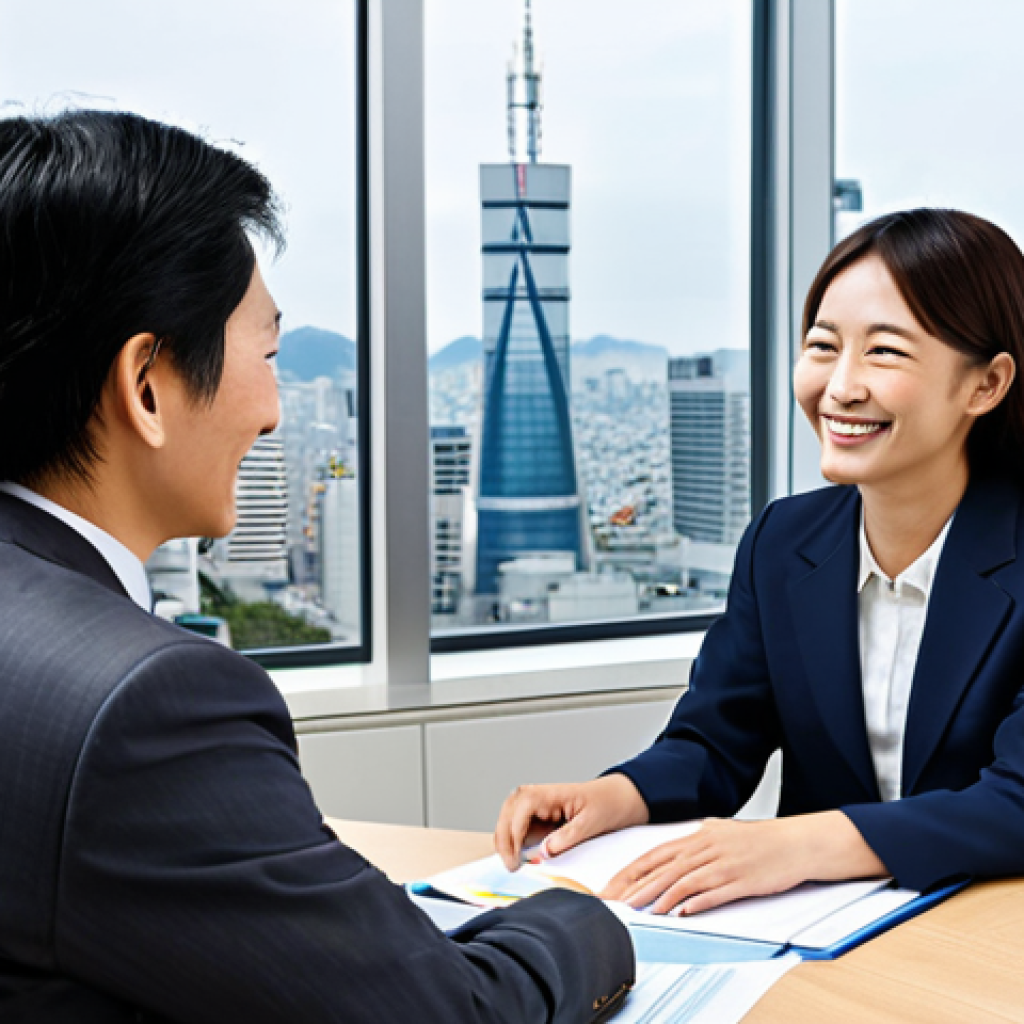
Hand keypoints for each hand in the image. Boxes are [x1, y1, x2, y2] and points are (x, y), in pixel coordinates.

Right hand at [494, 774, 648, 871]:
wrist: (617, 798)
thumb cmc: (606, 804)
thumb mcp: (591, 822)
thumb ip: (567, 837)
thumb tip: (543, 852)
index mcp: (548, 793)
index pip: (520, 811)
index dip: (513, 836)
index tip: (516, 861)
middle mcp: (536, 795)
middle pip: (507, 814)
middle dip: (503, 840)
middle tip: (510, 867)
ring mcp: (535, 805)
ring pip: (507, 819)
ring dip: (505, 841)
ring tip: (511, 864)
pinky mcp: (538, 816)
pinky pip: (517, 826)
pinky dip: (513, 841)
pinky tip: (517, 857)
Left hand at [601, 811, 886, 914]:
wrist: (797, 842)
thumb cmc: (761, 840)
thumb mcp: (722, 834)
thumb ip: (697, 844)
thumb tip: (675, 856)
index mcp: (700, 835)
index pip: (656, 853)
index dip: (632, 870)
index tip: (613, 885)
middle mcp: (708, 847)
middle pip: (664, 867)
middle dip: (636, 885)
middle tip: (615, 901)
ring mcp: (725, 863)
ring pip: (684, 880)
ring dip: (660, 896)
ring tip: (641, 910)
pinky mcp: (742, 880)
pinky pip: (714, 892)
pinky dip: (695, 903)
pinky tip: (680, 912)